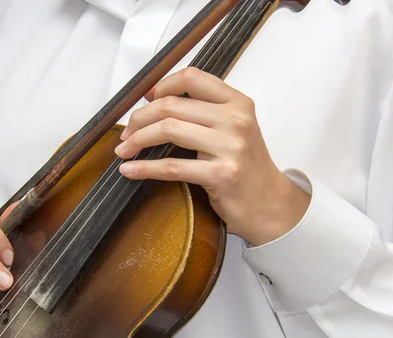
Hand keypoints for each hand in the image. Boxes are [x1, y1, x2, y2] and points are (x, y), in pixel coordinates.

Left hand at [115, 67, 309, 245]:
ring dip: (137, 140)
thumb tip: (156, 100)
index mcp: (237, 102)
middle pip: (171, 105)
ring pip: (168, 130)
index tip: (144, 99)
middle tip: (126, 132)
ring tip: (123, 150)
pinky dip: (144, 168)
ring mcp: (230, 147)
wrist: (269, 204)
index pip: (192, 78)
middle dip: (139, 118)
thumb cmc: (245, 165)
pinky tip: (129, 170)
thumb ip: (204, 111)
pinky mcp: (221, 175)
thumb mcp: (234, 128)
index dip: (161, 85)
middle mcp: (235, 120)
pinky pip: (172, 167)